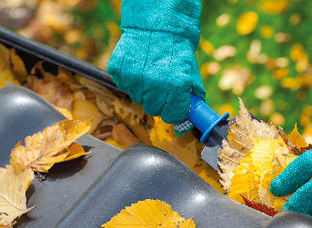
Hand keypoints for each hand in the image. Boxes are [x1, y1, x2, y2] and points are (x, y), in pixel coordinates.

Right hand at [107, 0, 205, 129]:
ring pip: (138, 98)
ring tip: (150, 72)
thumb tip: (191, 118)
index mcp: (176, 87)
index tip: (173, 106)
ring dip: (144, 90)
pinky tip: (139, 66)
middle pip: (153, 110)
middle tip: (161, 86)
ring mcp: (134, 79)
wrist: (158, 25)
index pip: (172, 116)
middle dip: (158, 101)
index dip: (174, 111)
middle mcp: (154, 86)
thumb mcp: (191, 73)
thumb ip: (192, 97)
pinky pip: (124, 85)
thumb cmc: (177, 50)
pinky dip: (130, 79)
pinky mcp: (119, 71)